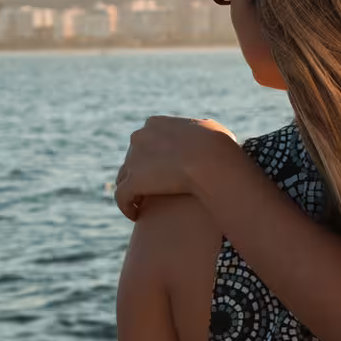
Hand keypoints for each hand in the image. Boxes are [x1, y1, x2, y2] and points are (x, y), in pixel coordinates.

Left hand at [113, 116, 238, 220]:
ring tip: (142, 206)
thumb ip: (205, 132)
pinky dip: (127, 206)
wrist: (211, 160)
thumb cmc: (218, 146)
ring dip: (131, 192)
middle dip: (139, 174)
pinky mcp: (132, 182)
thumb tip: (212, 135)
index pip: (145, 141)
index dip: (151, 157)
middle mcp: (139, 138)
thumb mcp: (213, 130)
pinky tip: (136, 216)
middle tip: (150, 191)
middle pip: (132, 159)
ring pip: (123, 178)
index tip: (160, 171)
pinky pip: (122, 197)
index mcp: (155, 124)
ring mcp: (133, 160)